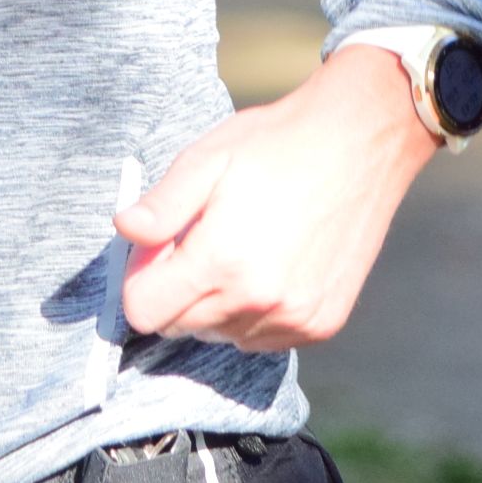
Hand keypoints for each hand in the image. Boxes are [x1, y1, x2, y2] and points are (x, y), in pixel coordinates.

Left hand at [113, 45, 437, 351]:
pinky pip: (262, 338)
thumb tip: (124, 230)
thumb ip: (162, 206)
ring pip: (221, 333)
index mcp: (222, 261)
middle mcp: (258, 300)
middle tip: (198, 240)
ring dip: (215, 303)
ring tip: (239, 248)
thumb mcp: (206, 160)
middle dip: (175, 290)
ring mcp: (294, 317)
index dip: (140, 280)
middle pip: (179, 326)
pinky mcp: (321, 324)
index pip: (145, 312)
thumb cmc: (274, 145)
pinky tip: (269, 266)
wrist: (358, 144)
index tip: (158, 250)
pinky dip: (253, 311)